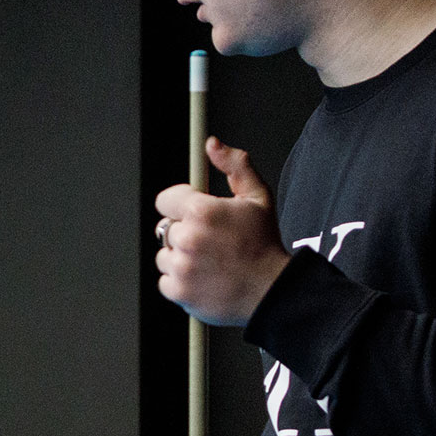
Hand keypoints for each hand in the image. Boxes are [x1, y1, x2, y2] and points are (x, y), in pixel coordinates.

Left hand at [154, 137, 290, 326]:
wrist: (271, 290)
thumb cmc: (264, 245)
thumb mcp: (257, 197)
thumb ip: (235, 166)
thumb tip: (213, 145)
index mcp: (202, 212)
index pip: (166, 199)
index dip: (182, 206)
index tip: (197, 215)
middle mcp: (188, 238)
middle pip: (166, 228)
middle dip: (184, 232)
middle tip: (212, 242)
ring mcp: (181, 266)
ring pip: (164, 255)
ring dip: (181, 258)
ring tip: (210, 262)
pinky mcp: (178, 290)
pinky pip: (166, 281)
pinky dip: (180, 282)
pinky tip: (204, 278)